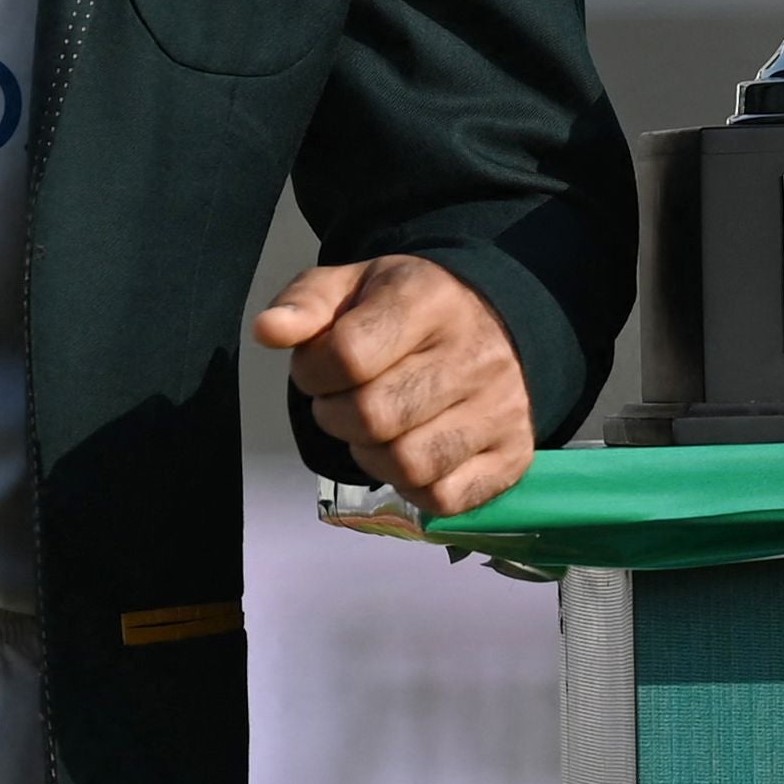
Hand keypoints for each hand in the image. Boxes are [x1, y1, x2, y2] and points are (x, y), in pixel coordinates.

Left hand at [259, 253, 538, 517]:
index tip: (318, 368)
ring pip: (408, 465)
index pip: (348, 354)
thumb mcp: (355, 285)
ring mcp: (502, 408)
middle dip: (337, 417)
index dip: (312, 372)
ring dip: (373, 457)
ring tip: (378, 430)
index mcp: (430, 301)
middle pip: (374, 416)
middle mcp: (476, 354)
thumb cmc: (412, 307)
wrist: (499, 319)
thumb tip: (269, 330)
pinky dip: (414, 489)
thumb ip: (306, 303)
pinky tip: (412, 454)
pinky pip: (444, 498)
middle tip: (344, 402)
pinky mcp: (514, 453)